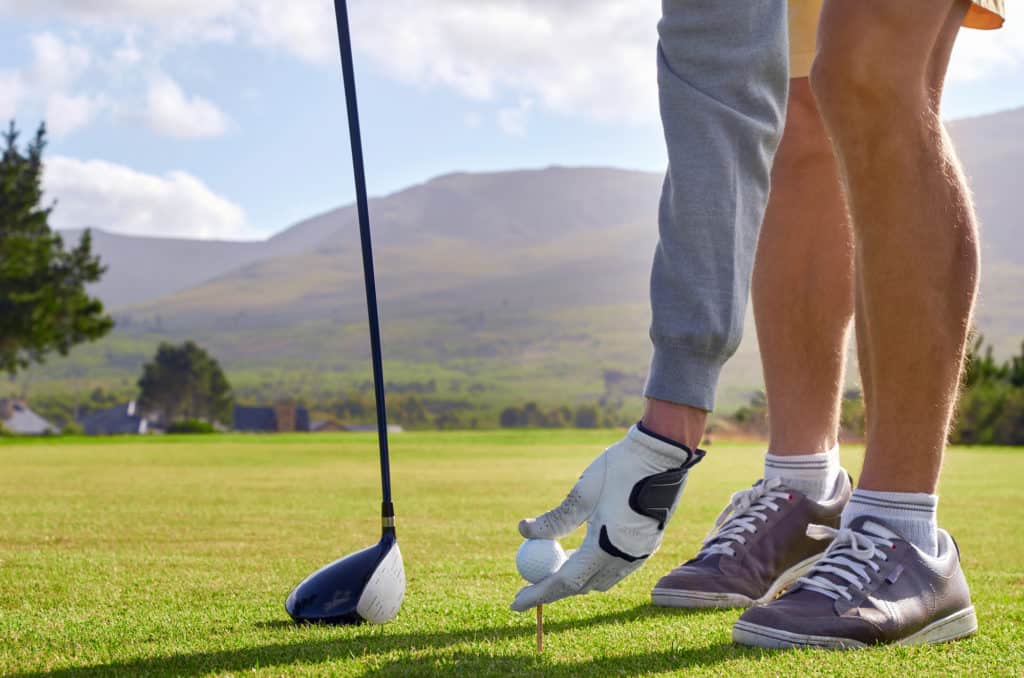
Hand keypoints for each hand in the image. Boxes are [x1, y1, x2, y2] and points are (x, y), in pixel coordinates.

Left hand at [510, 424, 703, 611]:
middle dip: (555, 586)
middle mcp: (626, 558)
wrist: (662, 455)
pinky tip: (582, 551)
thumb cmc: (619, 469)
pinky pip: (617, 568)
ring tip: (555, 563)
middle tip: (532, 580)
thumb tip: (524, 532)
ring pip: (601, 580)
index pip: (566, 582)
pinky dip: (595, 566)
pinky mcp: (649, 545)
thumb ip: (554, 520)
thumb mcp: (581, 494)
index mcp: (607, 546)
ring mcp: (641, 554)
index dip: (539, 594)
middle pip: (583, 585)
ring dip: (577, 576)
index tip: (516, 603)